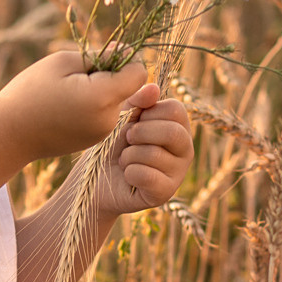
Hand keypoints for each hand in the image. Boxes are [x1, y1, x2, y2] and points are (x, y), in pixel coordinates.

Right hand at [0, 49, 150, 163]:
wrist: (8, 134)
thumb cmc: (31, 91)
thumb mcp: (64, 62)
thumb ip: (101, 56)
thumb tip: (129, 54)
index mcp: (102, 97)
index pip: (139, 72)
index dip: (125, 60)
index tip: (101, 57)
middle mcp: (108, 119)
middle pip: (127, 87)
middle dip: (109, 75)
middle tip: (73, 76)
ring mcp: (102, 133)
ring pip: (115, 100)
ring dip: (99, 90)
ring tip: (65, 92)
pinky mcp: (94, 140)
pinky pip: (104, 114)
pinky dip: (92, 105)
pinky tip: (65, 107)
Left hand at [95, 94, 191, 214]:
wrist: (96, 178)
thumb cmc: (112, 143)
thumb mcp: (122, 116)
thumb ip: (137, 101)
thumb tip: (154, 88)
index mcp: (179, 125)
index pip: (176, 110)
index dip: (149, 113)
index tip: (134, 121)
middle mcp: (185, 148)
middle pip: (173, 132)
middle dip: (140, 133)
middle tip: (127, 140)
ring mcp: (178, 172)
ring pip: (155, 154)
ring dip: (129, 155)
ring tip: (125, 159)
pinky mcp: (166, 193)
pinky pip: (147, 175)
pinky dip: (129, 172)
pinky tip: (127, 175)